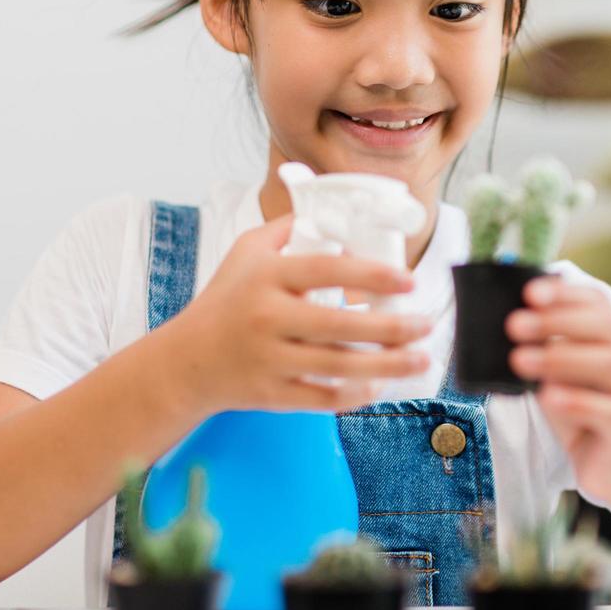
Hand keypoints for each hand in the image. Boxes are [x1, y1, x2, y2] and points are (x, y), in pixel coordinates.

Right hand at [166, 215, 431, 413]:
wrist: (184, 361)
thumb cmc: (223, 301)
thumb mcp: (246, 252)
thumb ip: (288, 228)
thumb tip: (333, 211)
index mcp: (266, 278)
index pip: (325, 270)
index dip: (371, 274)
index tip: (407, 280)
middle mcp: (267, 319)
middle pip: (340, 325)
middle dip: (392, 328)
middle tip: (426, 324)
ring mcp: (269, 359)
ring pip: (338, 367)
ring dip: (387, 366)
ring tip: (420, 358)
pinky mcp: (271, 394)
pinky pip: (322, 398)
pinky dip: (354, 395)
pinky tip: (379, 385)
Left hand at [506, 277, 610, 503]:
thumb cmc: (587, 414)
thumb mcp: (565, 376)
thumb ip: (549, 348)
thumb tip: (513, 320)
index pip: (601, 303)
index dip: (566, 294)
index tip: (528, 293)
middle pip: (607, 327)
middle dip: (558, 321)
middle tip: (515, 325)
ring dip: (562, 357)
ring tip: (520, 360)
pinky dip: (578, 400)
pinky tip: (548, 397)